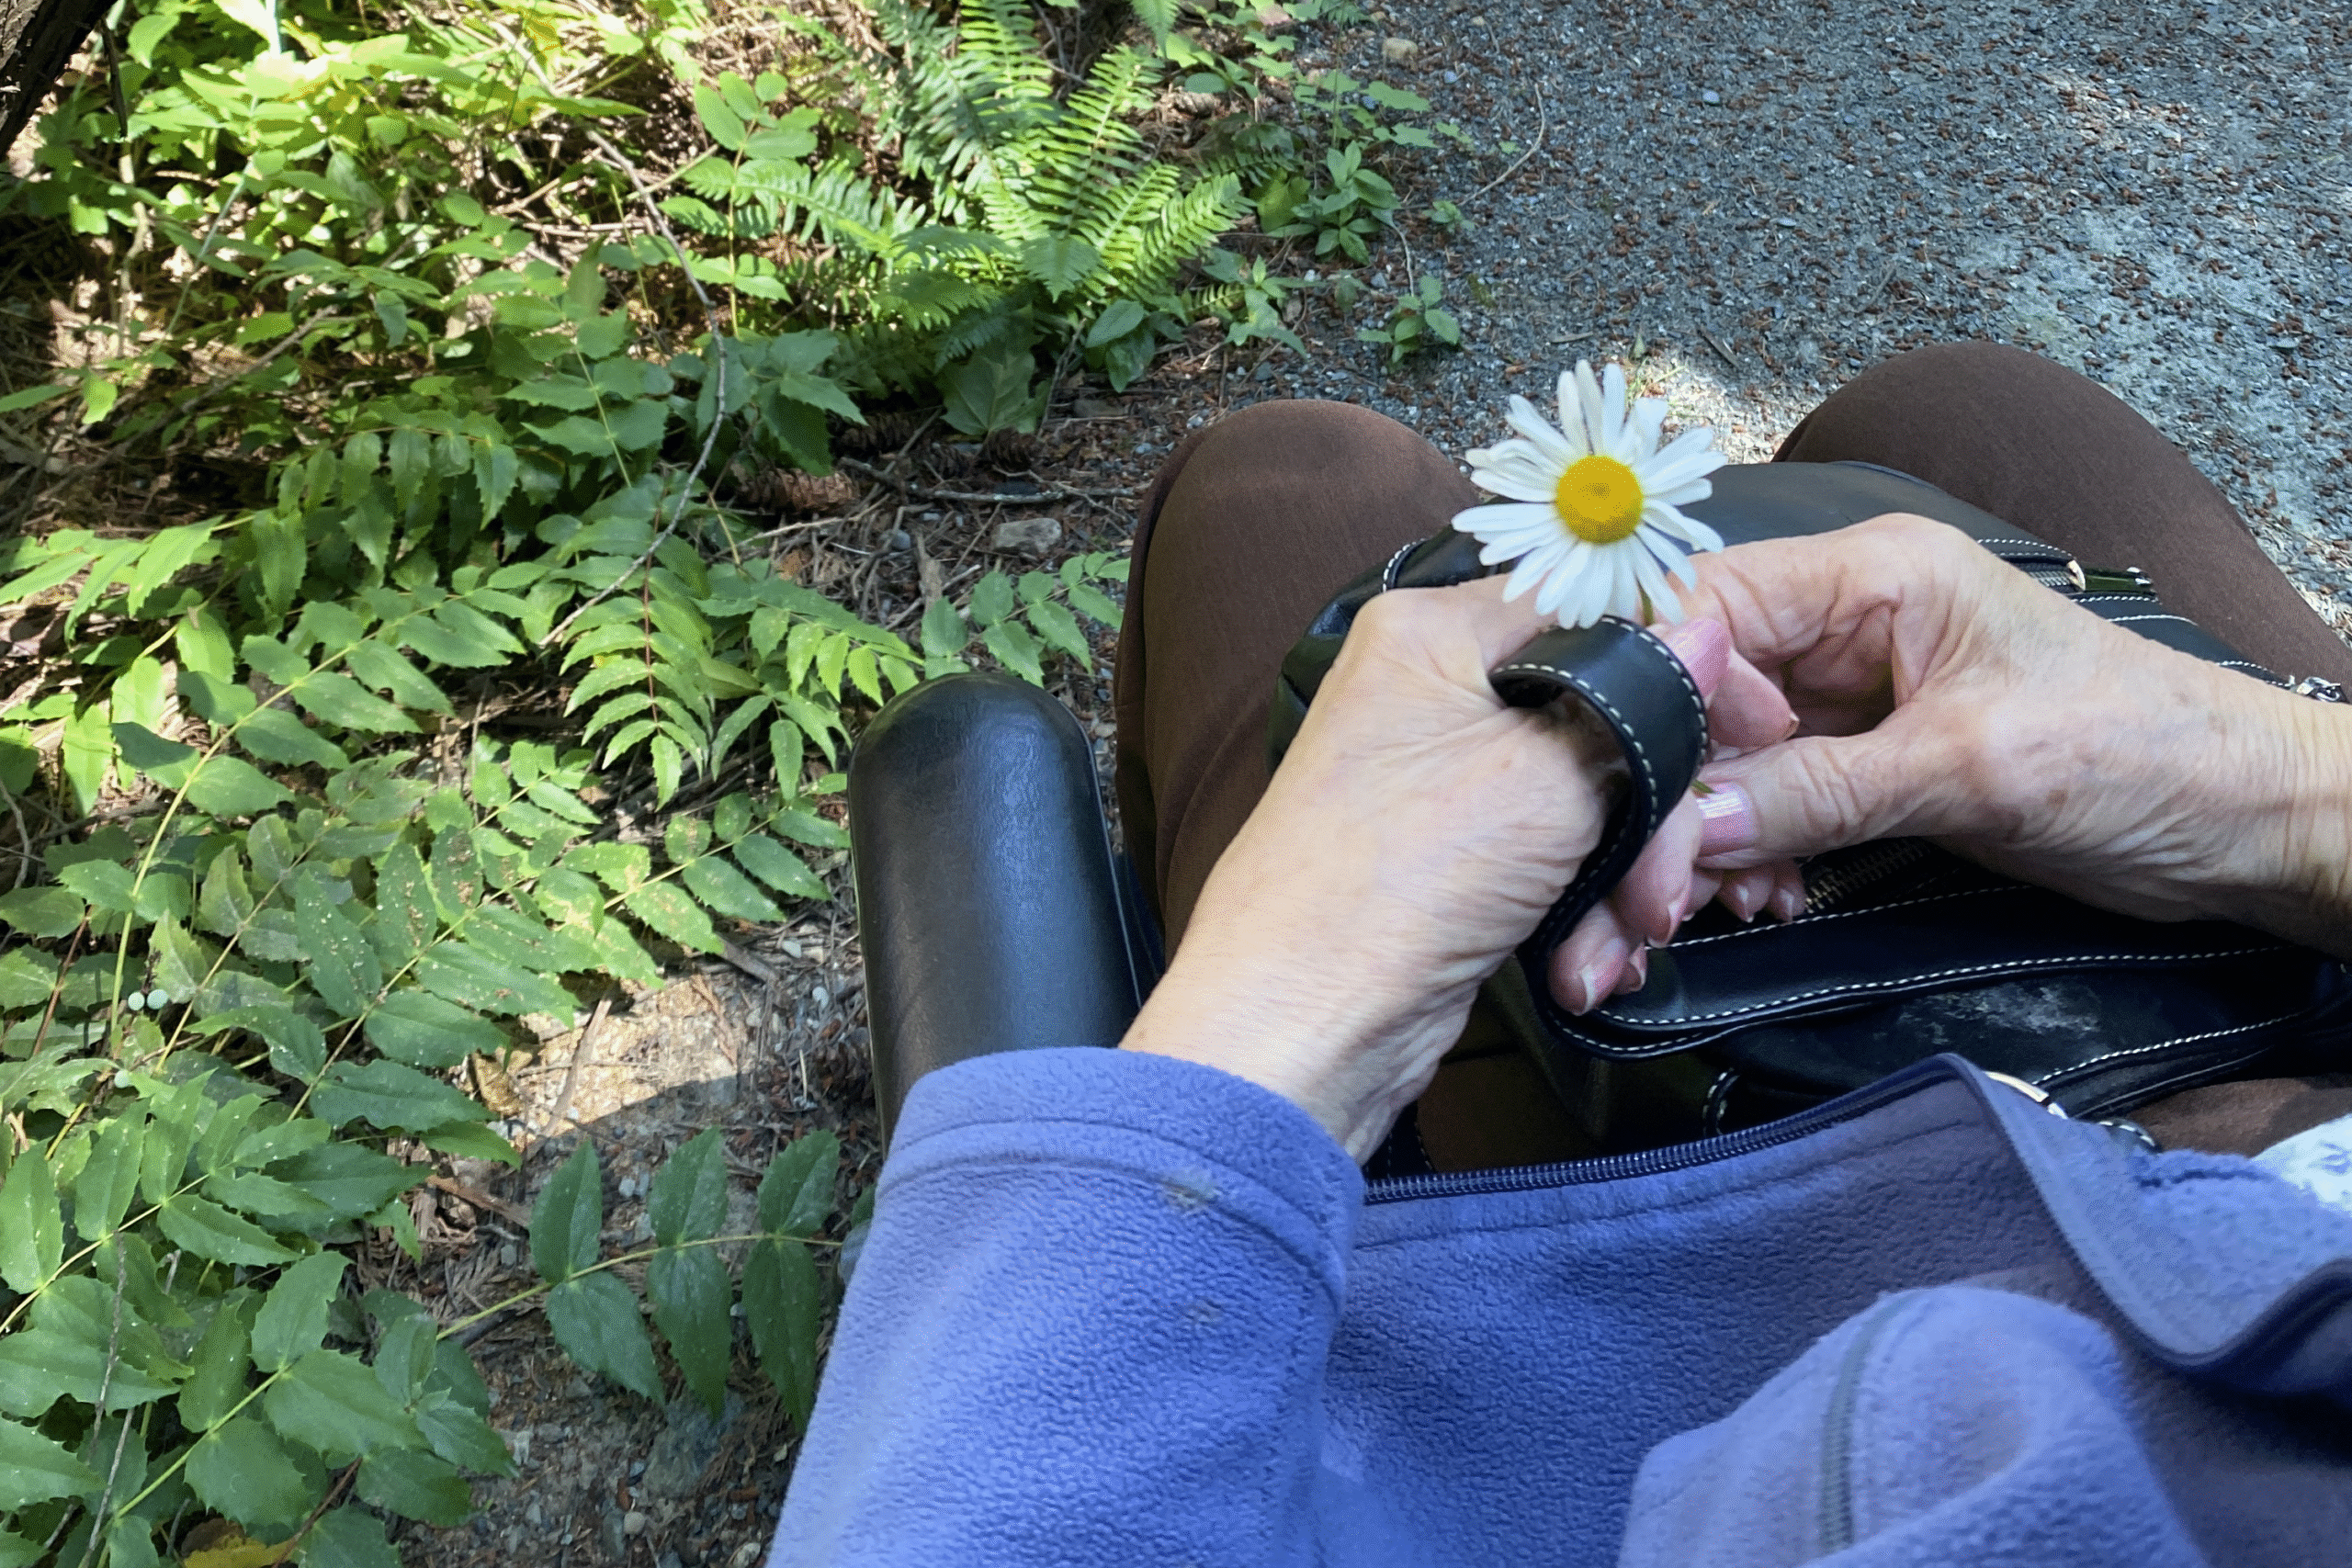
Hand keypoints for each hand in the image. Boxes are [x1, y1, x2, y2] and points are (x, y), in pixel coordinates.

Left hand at [1121, 578, 1769, 1157]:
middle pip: (1598, 706)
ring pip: (1583, 791)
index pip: (1596, 607)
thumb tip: (1708, 629)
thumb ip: (1640, 702)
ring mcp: (1434, 772)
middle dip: (1657, 803)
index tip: (1762, 725)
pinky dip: (1583, 904)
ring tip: (1632, 935)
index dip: (1687, 664)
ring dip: (1623, 872)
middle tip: (1689, 875)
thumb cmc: (1398, 885)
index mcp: (1432, 629)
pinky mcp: (1448, 853)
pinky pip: (1551, 852)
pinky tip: (1595, 960)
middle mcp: (1426, 684)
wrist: (1299, 1031)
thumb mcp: (1546, 778)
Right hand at [1669, 513, 2351, 953]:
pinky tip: (1765, 897)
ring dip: (1706, 838)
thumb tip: (1690, 829)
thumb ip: (1821, 793)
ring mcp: (1853, 698)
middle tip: (1653, 890)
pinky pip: (1767, 802)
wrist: (2246, 825)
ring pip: (1724, 758)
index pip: (1711, 603)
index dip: (1665, 690)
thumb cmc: (2144, 755)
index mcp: (1876, 576)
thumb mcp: (1971, 771)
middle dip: (1673, 792)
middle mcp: (1848, 625)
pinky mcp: (1866, 764)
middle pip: (1702, 692)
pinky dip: (1749, 856)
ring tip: (1714, 908)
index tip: (1650, 785)